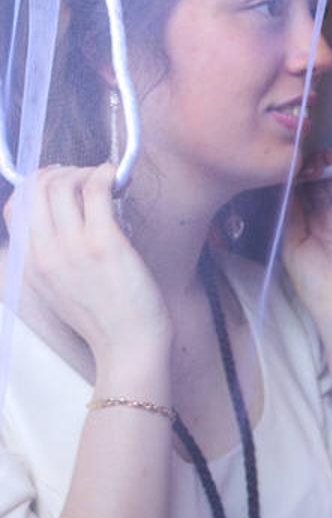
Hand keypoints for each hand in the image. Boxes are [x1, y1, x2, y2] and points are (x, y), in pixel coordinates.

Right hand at [4, 164, 169, 362]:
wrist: (128, 345)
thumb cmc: (105, 316)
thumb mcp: (59, 289)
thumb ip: (51, 258)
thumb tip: (64, 218)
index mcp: (29, 264)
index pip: (15, 207)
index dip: (36, 184)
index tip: (60, 180)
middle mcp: (43, 253)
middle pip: (36, 188)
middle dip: (62, 171)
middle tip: (86, 176)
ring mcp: (72, 248)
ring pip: (64, 184)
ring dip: (85, 172)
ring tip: (105, 180)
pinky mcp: (105, 244)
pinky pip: (95, 191)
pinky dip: (104, 175)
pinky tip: (117, 176)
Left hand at [283, 156, 331, 319]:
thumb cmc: (316, 282)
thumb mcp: (294, 246)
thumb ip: (292, 216)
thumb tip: (285, 188)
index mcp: (314, 222)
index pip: (306, 191)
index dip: (298, 175)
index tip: (288, 162)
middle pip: (324, 182)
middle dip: (314, 166)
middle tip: (304, 154)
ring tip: (323, 155)